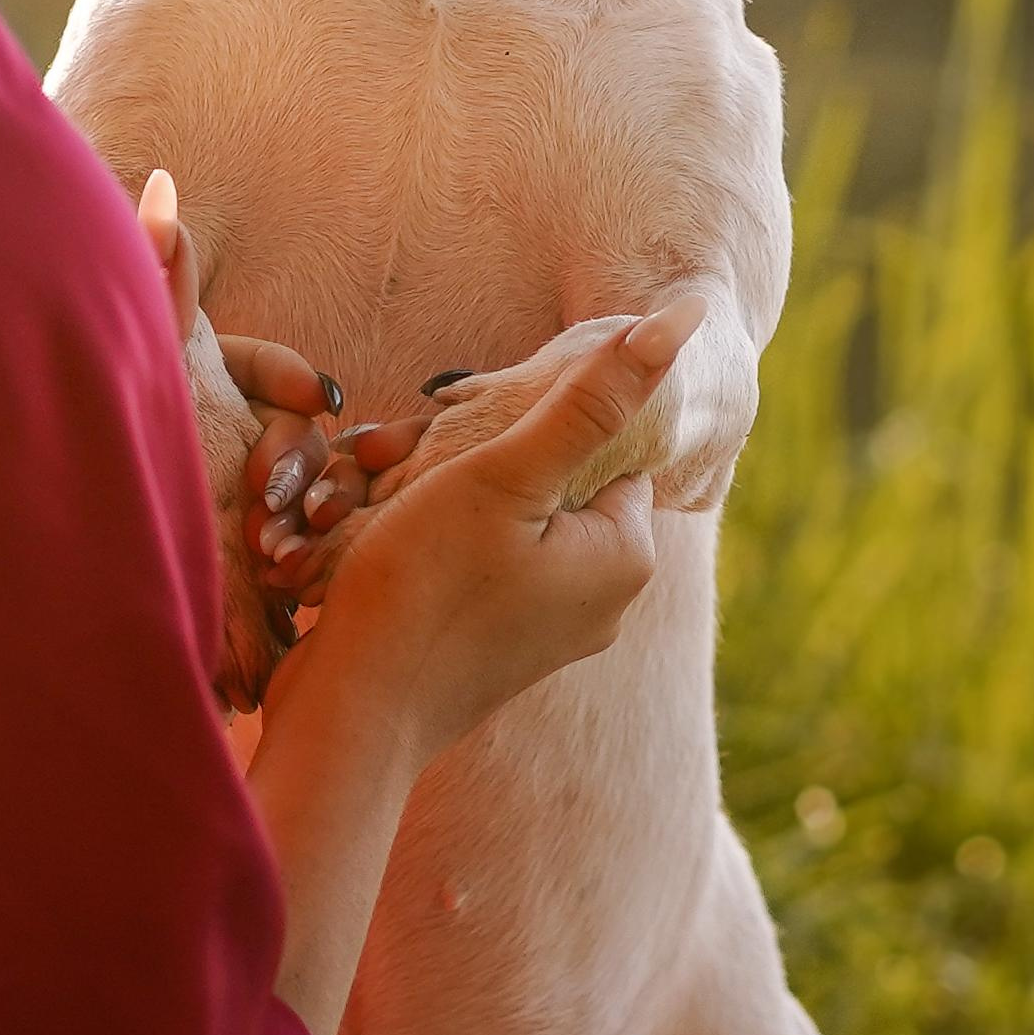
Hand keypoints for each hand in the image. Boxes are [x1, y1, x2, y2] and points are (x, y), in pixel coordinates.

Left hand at [136, 172, 361, 633]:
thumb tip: (159, 175)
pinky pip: (304, 558)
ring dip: (304, 509)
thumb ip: (155, 281)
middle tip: (268, 487)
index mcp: (189, 394)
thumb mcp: (134, 376)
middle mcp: (214, 448)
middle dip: (295, 450)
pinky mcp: (245, 582)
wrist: (61, 613)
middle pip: (292, 431)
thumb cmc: (93, 476)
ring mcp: (232, 513)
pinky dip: (304, 564)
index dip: (288, 374)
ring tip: (268, 546)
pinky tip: (280, 585)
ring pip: (307, 494)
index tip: (310, 390)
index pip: (258, 367)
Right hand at [263, 298, 704, 774]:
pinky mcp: (502, 642)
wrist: (350, 714)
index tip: (464, 431)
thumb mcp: (506, 474)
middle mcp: (603, 598)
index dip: (530, 415)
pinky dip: (432, 530)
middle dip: (472, 451)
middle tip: (403, 458)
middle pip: (548, 470)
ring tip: (377, 493)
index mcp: (626, 555)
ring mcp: (551, 626)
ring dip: (439, 485)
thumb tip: (684, 319)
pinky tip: (377, 532)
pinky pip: (479, 553)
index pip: (603, 437)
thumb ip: (591, 399)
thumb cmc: (425, 587)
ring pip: (504, 507)